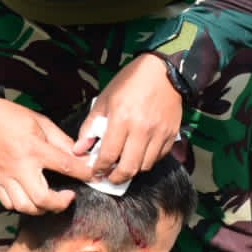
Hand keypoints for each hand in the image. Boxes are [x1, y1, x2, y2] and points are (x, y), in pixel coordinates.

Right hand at [0, 99, 95, 213]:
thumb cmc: (11, 117)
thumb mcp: (41, 122)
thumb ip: (61, 141)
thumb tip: (79, 154)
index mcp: (34, 149)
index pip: (66, 166)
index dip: (84, 173)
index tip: (93, 177)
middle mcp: (20, 166)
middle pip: (43, 199)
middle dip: (60, 204)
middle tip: (68, 197)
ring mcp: (6, 177)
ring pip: (25, 206)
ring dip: (42, 208)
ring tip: (50, 200)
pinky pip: (9, 204)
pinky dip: (22, 206)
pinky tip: (30, 198)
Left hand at [75, 54, 182, 185]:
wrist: (164, 73)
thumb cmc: (131, 83)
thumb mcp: (104, 100)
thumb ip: (90, 126)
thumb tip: (80, 148)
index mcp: (122, 119)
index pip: (109, 155)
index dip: (100, 168)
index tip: (96, 171)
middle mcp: (141, 129)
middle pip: (128, 168)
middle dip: (116, 178)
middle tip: (109, 176)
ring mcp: (158, 134)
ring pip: (144, 166)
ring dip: (132, 170)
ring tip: (124, 165)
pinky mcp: (171, 135)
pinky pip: (158, 157)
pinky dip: (147, 160)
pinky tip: (139, 154)